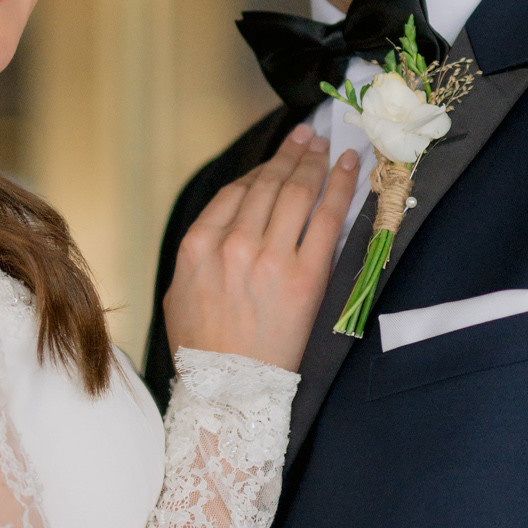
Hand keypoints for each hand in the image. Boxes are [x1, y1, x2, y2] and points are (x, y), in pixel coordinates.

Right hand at [163, 130, 359, 373]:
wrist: (229, 391)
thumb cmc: (202, 349)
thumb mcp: (179, 291)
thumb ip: (200, 252)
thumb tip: (225, 225)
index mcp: (198, 245)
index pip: (237, 191)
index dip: (262, 167)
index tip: (279, 155)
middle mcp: (232, 244)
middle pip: (268, 184)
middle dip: (292, 154)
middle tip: (309, 136)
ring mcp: (270, 258)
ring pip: (296, 192)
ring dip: (314, 161)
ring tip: (326, 146)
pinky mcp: (305, 276)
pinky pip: (326, 219)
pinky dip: (339, 186)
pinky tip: (348, 167)